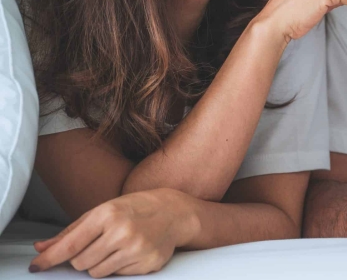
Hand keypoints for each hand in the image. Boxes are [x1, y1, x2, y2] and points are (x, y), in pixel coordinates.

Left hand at [29, 189, 197, 277]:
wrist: (174, 212)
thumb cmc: (135, 208)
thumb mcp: (103, 211)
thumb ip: (71, 231)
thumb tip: (41, 247)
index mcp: (108, 214)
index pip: (70, 244)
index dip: (50, 258)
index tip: (36, 266)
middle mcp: (122, 231)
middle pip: (80, 262)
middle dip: (81, 258)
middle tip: (97, 245)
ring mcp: (136, 249)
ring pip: (96, 272)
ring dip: (98, 264)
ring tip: (114, 247)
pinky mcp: (147, 263)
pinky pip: (117, 276)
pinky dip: (117, 267)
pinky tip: (130, 251)